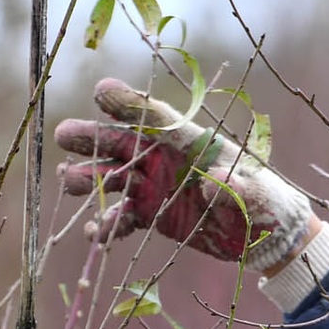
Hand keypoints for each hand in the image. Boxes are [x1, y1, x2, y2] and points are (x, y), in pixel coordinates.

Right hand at [55, 78, 316, 271]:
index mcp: (190, 141)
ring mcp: (154, 186)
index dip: (129, 104)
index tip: (101, 92)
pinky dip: (106, 226)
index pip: (156, 117)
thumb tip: (217, 184)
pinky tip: (93, 236)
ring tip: (70, 183)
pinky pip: (121, 217)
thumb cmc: (264, 202)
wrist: (264, 236)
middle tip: (64, 136)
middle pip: (122, 142)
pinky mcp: (150, 214)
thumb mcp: (256, 193)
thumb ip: (238, 186)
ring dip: (89, 179)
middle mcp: (166, 159)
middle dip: (92, 137)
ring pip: (113, 177)